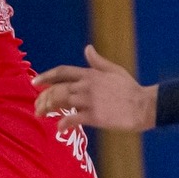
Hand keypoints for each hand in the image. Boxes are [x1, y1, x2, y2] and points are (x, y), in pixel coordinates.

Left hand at [32, 45, 157, 132]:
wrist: (144, 106)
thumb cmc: (130, 89)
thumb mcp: (114, 70)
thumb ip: (97, 61)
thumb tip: (87, 48)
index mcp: (90, 74)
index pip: (62, 71)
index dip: (46, 76)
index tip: (35, 82)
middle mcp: (86, 86)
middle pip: (57, 89)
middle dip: (43, 98)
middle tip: (37, 106)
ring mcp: (89, 101)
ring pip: (60, 102)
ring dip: (47, 109)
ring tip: (41, 115)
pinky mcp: (94, 116)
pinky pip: (72, 119)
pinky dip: (62, 124)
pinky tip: (59, 129)